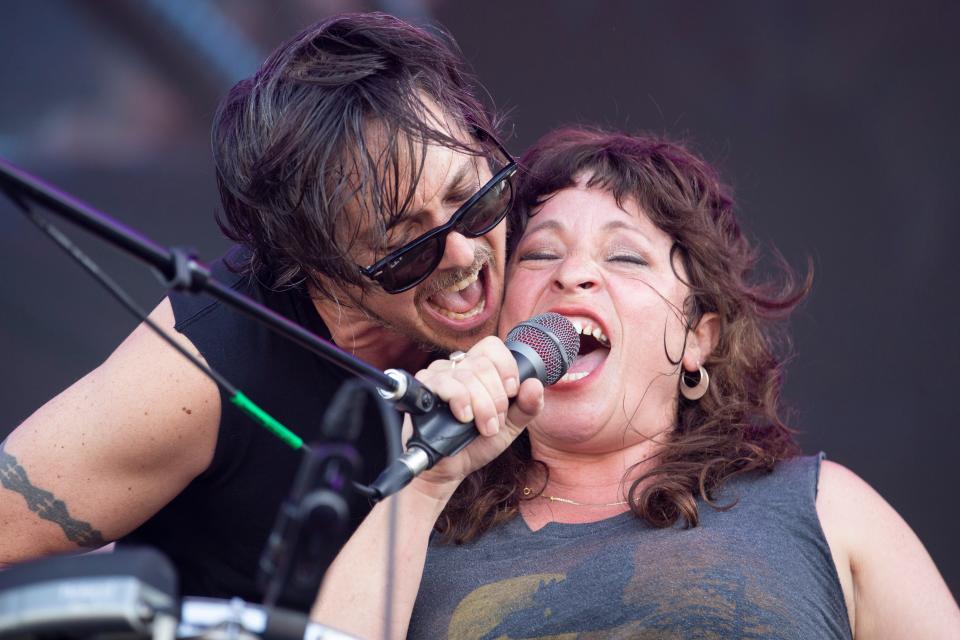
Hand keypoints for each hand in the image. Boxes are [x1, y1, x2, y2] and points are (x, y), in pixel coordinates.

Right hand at [407, 336, 543, 499]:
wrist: (453, 468)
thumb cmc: (478, 443)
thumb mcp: (511, 426)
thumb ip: (527, 406)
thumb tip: (535, 384)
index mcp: (478, 369)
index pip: (492, 347)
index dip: (506, 367)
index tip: (511, 393)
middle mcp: (457, 367)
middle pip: (483, 364)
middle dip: (496, 398)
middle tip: (494, 423)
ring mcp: (438, 375)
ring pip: (467, 375)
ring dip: (482, 406)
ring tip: (483, 427)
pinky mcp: (423, 388)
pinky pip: (445, 382)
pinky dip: (460, 400)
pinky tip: (464, 417)